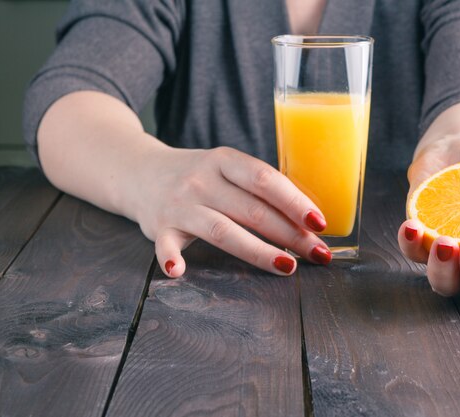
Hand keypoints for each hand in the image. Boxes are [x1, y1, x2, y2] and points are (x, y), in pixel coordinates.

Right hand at [132, 146, 331, 276]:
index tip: (320, 223)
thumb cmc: (200, 176)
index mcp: (224, 160)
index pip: (265, 180)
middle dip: (290, 234)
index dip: (295, 201)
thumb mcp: (227, 167)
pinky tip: (180, 271)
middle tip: (317, 253)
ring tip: (287, 267)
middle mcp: (202, 180)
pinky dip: (171, 258)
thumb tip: (308, 218)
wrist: (140, 172)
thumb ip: (257, 187)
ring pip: (222, 230)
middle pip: (252, 210)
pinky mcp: (159, 227)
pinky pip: (165, 245)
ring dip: (257, 251)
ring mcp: (180, 204)